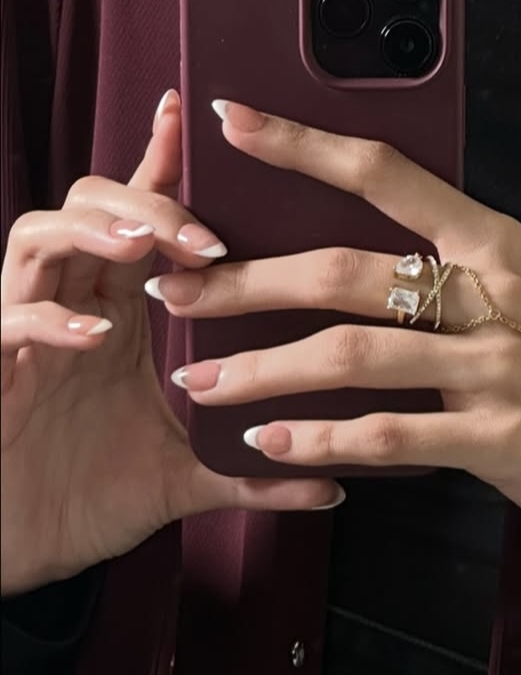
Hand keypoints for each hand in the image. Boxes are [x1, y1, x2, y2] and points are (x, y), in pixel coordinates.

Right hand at [0, 92, 343, 595]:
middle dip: (145, 201)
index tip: (196, 121)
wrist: (19, 553)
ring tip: (142, 246)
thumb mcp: (187, 481)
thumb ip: (256, 474)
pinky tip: (93, 336)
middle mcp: (75, 310)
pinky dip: (49, 320)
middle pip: (91, 207)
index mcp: (121, 318)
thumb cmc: (90, 500)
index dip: (162, 167)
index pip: (142, 223)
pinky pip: (10, 320)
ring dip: (93, 232)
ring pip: (37, 238)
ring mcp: (28, 333)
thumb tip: (335, 484)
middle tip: (201, 232)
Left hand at [149, 101, 520, 528]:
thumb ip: (433, 257)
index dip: (303, 143)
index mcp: (489, 238)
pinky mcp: (495, 434)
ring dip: (263, 367)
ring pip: (353, 355)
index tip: (229, 120)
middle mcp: (490, 290)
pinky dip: (320, 438)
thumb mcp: (505, 282)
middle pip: (345, 272)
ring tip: (200, 381)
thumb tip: (323, 246)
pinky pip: (388, 433)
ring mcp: (495, 363)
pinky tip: (269, 442)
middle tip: (177, 292)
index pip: (385, 172)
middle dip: (248, 281)